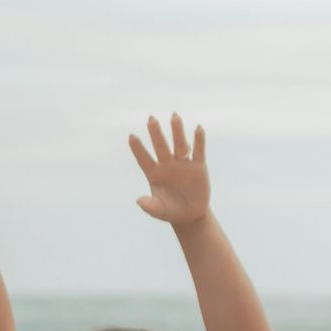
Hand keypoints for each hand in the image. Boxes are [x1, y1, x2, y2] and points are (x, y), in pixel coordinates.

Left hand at [128, 114, 211, 232]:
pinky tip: (198, 129)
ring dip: (177, 131)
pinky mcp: (198, 166)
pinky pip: (198, 151)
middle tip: (151, 119)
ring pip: (179, 144)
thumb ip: (150, 206)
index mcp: (154, 174)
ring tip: (174, 117)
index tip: (131, 136)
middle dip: (156, 133)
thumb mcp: (159, 211)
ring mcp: (182, 164)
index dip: (137, 149)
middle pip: (160, 146)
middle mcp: (167, 165)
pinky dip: (199, 140)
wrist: (190, 214)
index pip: (143, 159)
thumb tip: (139, 201)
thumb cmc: (171, 211)